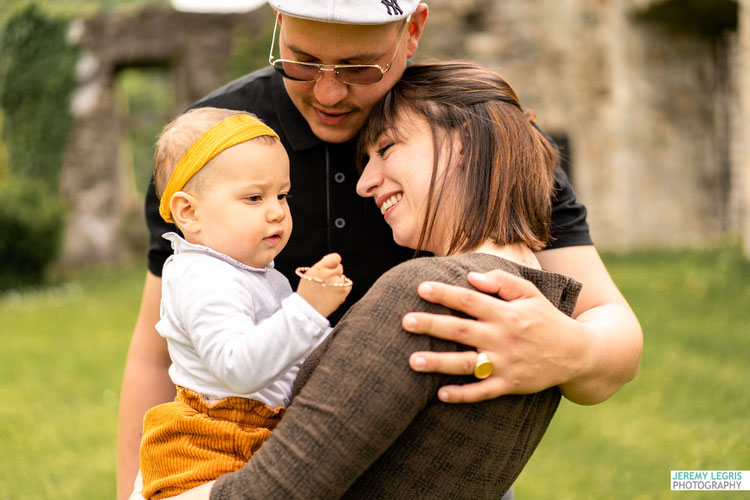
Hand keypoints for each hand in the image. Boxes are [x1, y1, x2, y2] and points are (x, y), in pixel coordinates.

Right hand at [297, 253, 351, 316]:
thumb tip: (331, 259)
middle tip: (326, 281)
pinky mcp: (343, 292)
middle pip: (339, 267)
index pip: (336, 257)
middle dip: (334, 273)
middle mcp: (330, 274)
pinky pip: (347, 285)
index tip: (331, 266)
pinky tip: (333, 293)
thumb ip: (320, 266)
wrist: (308, 311)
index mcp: (320, 268)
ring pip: (343, 277)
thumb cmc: (307, 292)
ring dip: (337, 281)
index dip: (333, 262)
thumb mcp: (308, 274)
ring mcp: (338, 283)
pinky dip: (342, 288)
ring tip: (328, 290)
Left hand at [403, 269, 587, 402]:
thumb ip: (502, 282)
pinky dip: (463, 395)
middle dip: (431, 325)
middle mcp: (502, 338)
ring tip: (412, 361)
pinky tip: (440, 394)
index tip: (420, 289)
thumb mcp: (530, 293)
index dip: (444, 294)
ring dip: (438, 363)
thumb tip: (471, 277)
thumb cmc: (546, 318)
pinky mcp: (509, 385)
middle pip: (460, 330)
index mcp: (505, 313)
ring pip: (466, 364)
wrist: (577, 353)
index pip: (469, 300)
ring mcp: (505, 363)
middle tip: (404, 322)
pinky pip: (482, 392)